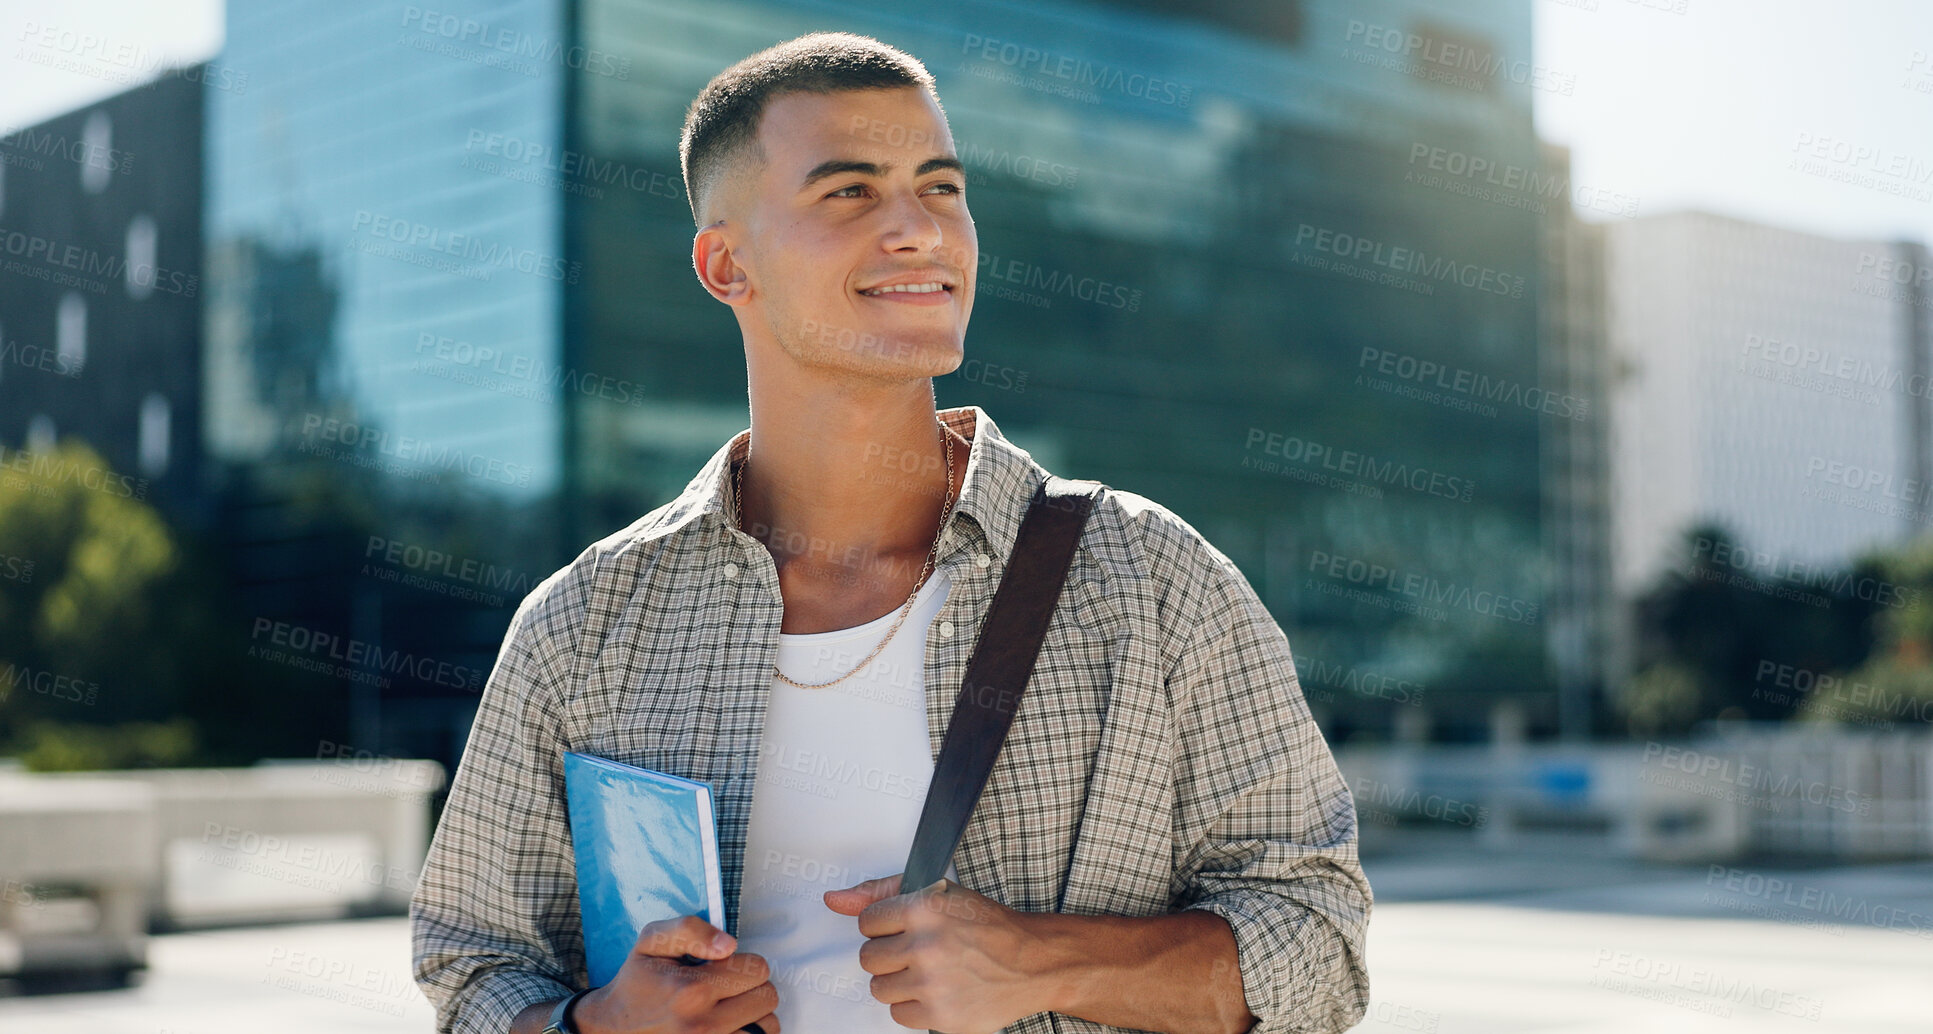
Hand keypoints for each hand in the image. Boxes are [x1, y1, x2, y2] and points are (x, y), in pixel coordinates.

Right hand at [572, 915, 779, 1033]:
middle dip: (751, 986)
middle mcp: (704, 1025)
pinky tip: (730, 1023)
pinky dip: (749, 1031)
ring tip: (728, 1007)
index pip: (757, 968)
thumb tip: (729, 945)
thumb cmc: (638, 982)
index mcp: (691, 990)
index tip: (722, 967)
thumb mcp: (651, 942)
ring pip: (768, 1025)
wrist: (614, 1026)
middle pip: (767, 997)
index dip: (743, 962)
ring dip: (754, 1013)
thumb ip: (690, 930)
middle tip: (726, 986)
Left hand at [824, 873, 1051, 1033]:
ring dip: (898, 981)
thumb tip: (834, 899)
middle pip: (868, 957)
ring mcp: (932, 983)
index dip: (884, 925)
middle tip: (917, 951)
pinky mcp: (940, 1016)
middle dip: (889, 954)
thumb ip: (882, 892)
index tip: (904, 929)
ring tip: (928, 972)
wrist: (1032, 963)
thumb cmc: (987, 926)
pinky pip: (897, 1015)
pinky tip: (936, 991)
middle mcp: (926, 945)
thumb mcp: (939, 893)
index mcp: (924, 908)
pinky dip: (914, 1006)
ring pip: (879, 988)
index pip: (867, 921)